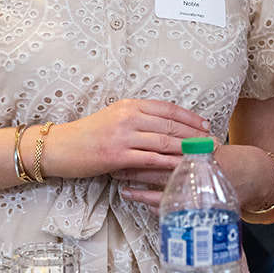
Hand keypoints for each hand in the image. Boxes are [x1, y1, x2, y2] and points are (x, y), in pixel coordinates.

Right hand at [41, 99, 210, 205]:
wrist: (59, 147)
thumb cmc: (87, 134)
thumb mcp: (114, 117)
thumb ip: (138, 117)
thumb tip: (164, 124)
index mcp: (130, 105)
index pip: (169, 109)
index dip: (191, 118)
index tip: (206, 126)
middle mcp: (129, 116)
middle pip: (171, 125)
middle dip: (196, 136)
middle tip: (214, 144)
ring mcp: (123, 135)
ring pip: (165, 142)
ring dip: (188, 150)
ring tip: (204, 157)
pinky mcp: (117, 155)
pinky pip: (151, 159)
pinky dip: (170, 163)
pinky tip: (182, 168)